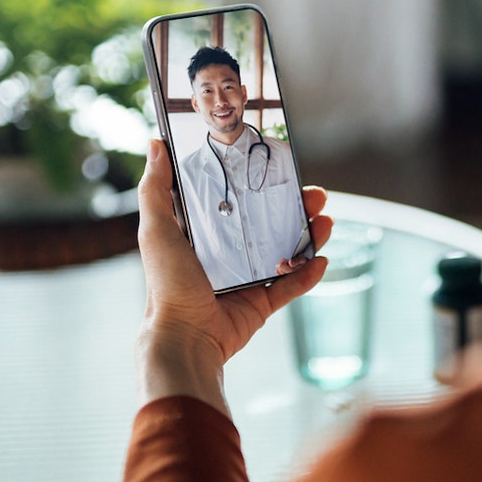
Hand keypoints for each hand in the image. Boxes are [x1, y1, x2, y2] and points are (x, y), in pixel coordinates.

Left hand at [135, 139, 332, 413]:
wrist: (184, 337)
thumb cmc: (166, 284)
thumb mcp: (156, 229)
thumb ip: (156, 189)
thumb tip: (155, 144)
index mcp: (205, 234)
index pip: (239, 201)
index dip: (261, 184)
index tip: (282, 168)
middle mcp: (228, 254)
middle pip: (270, 223)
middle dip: (296, 207)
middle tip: (316, 194)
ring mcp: (247, 279)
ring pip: (287, 252)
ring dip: (310, 236)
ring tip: (326, 221)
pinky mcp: (261, 304)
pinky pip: (291, 287)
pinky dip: (309, 275)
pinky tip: (322, 260)